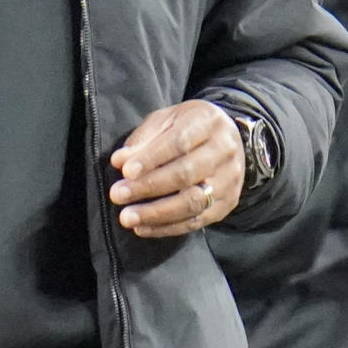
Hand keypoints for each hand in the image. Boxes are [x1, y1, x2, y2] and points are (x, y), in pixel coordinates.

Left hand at [108, 100, 244, 237]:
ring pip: (193, 202)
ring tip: (128, 218)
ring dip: (156, 213)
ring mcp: (229, 180)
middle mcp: (224, 151)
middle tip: (118, 195)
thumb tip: (120, 161)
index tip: (126, 171)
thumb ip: (144, 140)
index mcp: (208, 122)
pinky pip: (197, 221)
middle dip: (148, 187)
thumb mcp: (166, 120)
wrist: (228, 138)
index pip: (178, 142)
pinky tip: (143, 227)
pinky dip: (167, 228)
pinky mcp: (228, 203)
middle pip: (186, 174)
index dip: (151, 158)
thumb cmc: (188, 127)